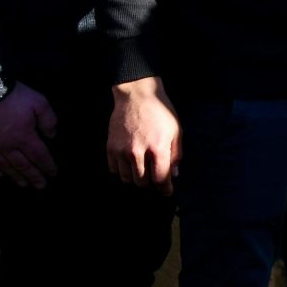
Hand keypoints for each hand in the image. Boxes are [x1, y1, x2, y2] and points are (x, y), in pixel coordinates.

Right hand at [0, 83, 58, 187]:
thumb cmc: (12, 96)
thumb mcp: (38, 102)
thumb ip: (48, 119)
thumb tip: (52, 136)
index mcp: (24, 136)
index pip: (39, 155)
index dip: (47, 166)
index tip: (53, 174)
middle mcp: (8, 146)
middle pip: (23, 165)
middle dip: (33, 176)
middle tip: (41, 186)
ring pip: (6, 166)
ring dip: (16, 176)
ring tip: (23, 184)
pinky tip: (2, 175)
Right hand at [108, 78, 180, 194]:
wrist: (136, 95)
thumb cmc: (160, 112)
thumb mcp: (176, 130)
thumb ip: (176, 154)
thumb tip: (174, 174)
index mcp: (158, 148)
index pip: (160, 178)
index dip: (165, 188)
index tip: (167, 191)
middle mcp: (138, 152)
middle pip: (142, 182)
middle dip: (151, 184)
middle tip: (155, 179)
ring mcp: (121, 150)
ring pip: (127, 178)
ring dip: (136, 179)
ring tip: (142, 171)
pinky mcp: (110, 147)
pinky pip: (114, 169)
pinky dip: (122, 171)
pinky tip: (129, 164)